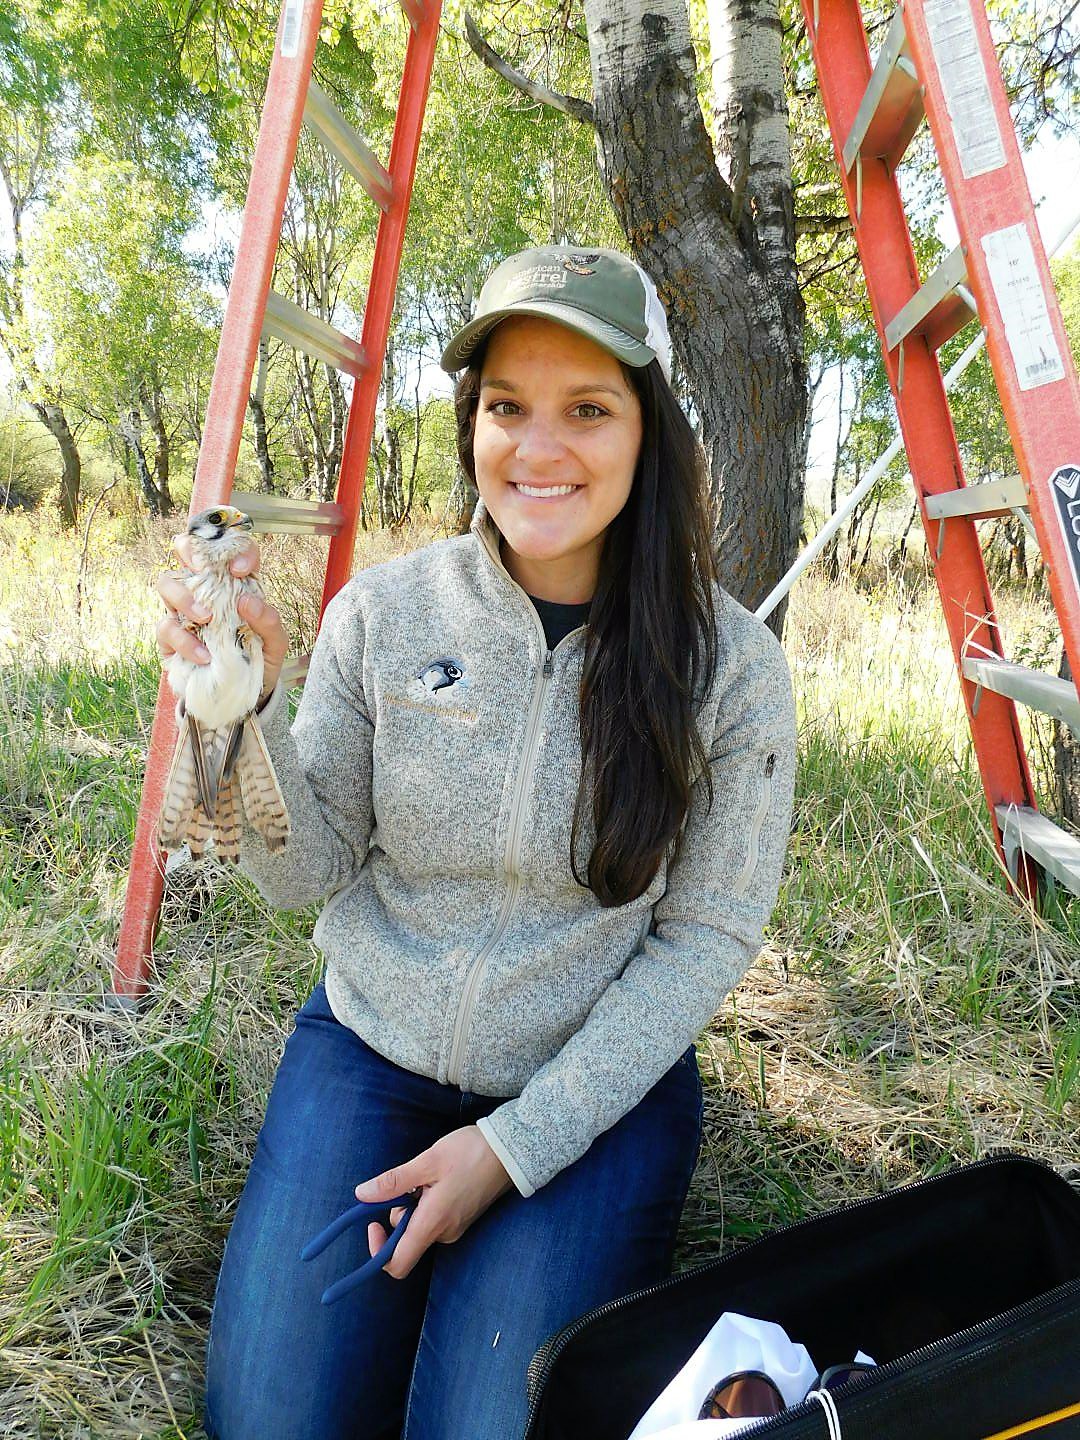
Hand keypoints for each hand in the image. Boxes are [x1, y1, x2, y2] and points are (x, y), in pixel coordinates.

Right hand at [155, 532, 289, 701]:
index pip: (231, 548)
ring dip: (184, 597)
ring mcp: (183, 610)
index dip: (234, 548)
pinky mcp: (170, 637)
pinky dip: (184, 640)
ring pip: (166, 582)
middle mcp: (206, 589)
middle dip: (189, 549)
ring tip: (206, 618)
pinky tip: (204, 656)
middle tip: (203, 570)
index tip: (240, 570)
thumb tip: (246, 601)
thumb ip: (269, 621)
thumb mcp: (275, 642)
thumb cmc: (260, 658)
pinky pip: (165, 626)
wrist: (244, 694)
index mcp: (235, 582)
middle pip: (186, 549)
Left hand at [356, 1125, 514, 1279]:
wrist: (511, 1150)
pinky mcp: (461, 1219)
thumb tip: (361, 1194)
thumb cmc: (470, 1153)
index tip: (371, 1223)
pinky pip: (433, 1220)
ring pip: (419, 1227)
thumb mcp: (427, 1161)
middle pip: (405, 1240)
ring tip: (429, 1175)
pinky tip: (438, 1179)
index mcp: (433, 1223)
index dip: (377, 1250)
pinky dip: (426, 1203)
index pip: (396, 1263)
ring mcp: (454, 1228)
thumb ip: (394, 1182)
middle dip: (397, 1213)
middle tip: (410, 1182)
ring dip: (413, 1205)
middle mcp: (444, 1233)